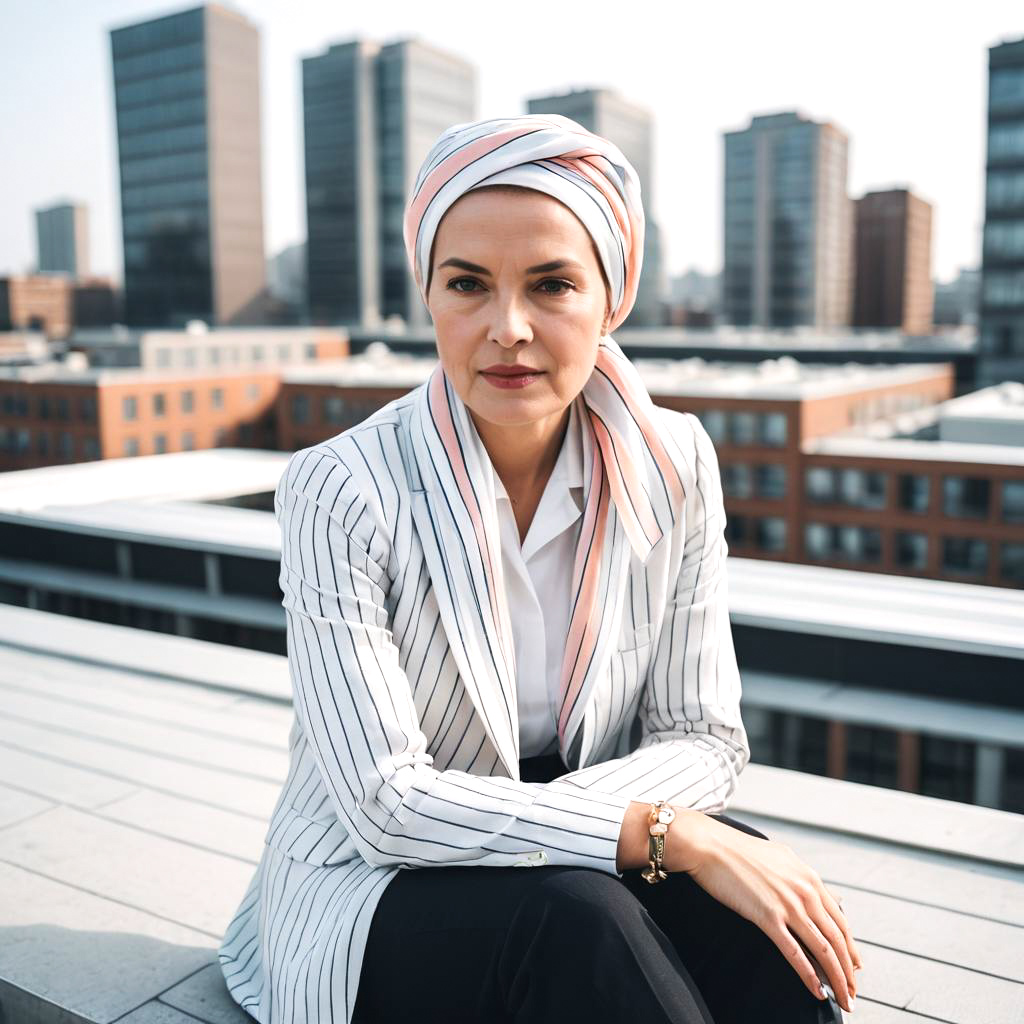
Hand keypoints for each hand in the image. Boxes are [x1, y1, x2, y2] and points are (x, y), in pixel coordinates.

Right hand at [666, 808, 862, 1012]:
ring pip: (823, 950)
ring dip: (837, 979)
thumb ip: (799, 877)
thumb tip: (814, 890)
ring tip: (843, 999)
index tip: (854, 966)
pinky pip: (795, 953)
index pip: (840, 920)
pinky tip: (817, 991)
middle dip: (849, 970)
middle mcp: (805, 891)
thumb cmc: (738, 850)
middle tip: (853, 991)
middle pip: (837, 939)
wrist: (710, 845)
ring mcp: (788, 905)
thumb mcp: (779, 857)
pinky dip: (809, 976)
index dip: (850, 947)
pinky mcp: (768, 917)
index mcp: (809, 877)